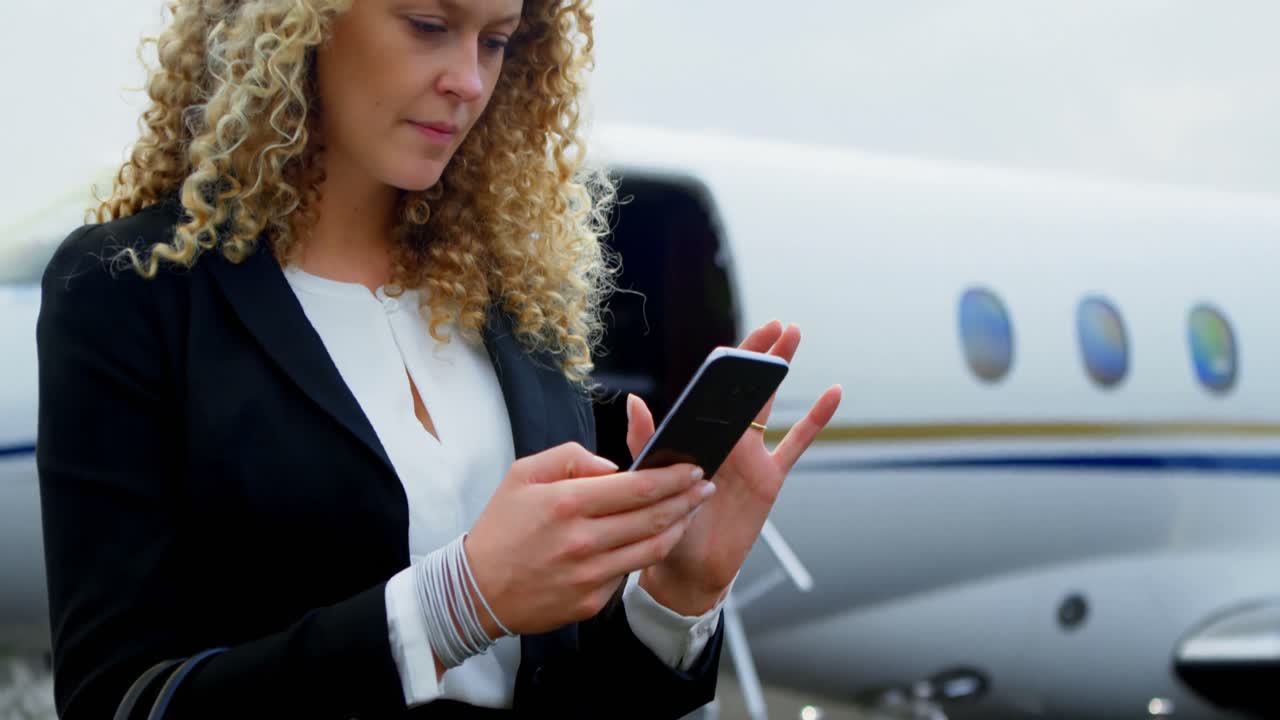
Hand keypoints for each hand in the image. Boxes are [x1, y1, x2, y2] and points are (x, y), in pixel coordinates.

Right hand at [464, 442, 715, 637]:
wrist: (476, 590)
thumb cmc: (501, 528)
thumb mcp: (523, 473)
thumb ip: (571, 458)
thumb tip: (614, 466)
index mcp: (567, 503)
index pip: (638, 487)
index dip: (673, 477)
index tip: (692, 468)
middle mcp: (582, 540)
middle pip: (654, 517)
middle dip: (687, 499)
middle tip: (705, 487)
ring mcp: (589, 575)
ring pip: (652, 549)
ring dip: (678, 528)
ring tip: (690, 511)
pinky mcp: (591, 602)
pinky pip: (628, 574)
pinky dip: (644, 554)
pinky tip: (653, 539)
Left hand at [626, 321, 841, 613]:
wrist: (687, 569)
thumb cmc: (664, 523)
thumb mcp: (649, 480)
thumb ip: (646, 440)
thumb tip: (635, 401)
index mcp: (695, 434)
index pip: (712, 390)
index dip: (726, 365)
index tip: (736, 345)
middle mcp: (723, 438)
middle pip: (745, 386)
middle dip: (759, 353)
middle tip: (776, 323)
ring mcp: (750, 455)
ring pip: (770, 403)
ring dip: (781, 369)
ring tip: (794, 334)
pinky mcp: (770, 477)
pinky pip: (796, 443)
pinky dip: (816, 419)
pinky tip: (832, 392)